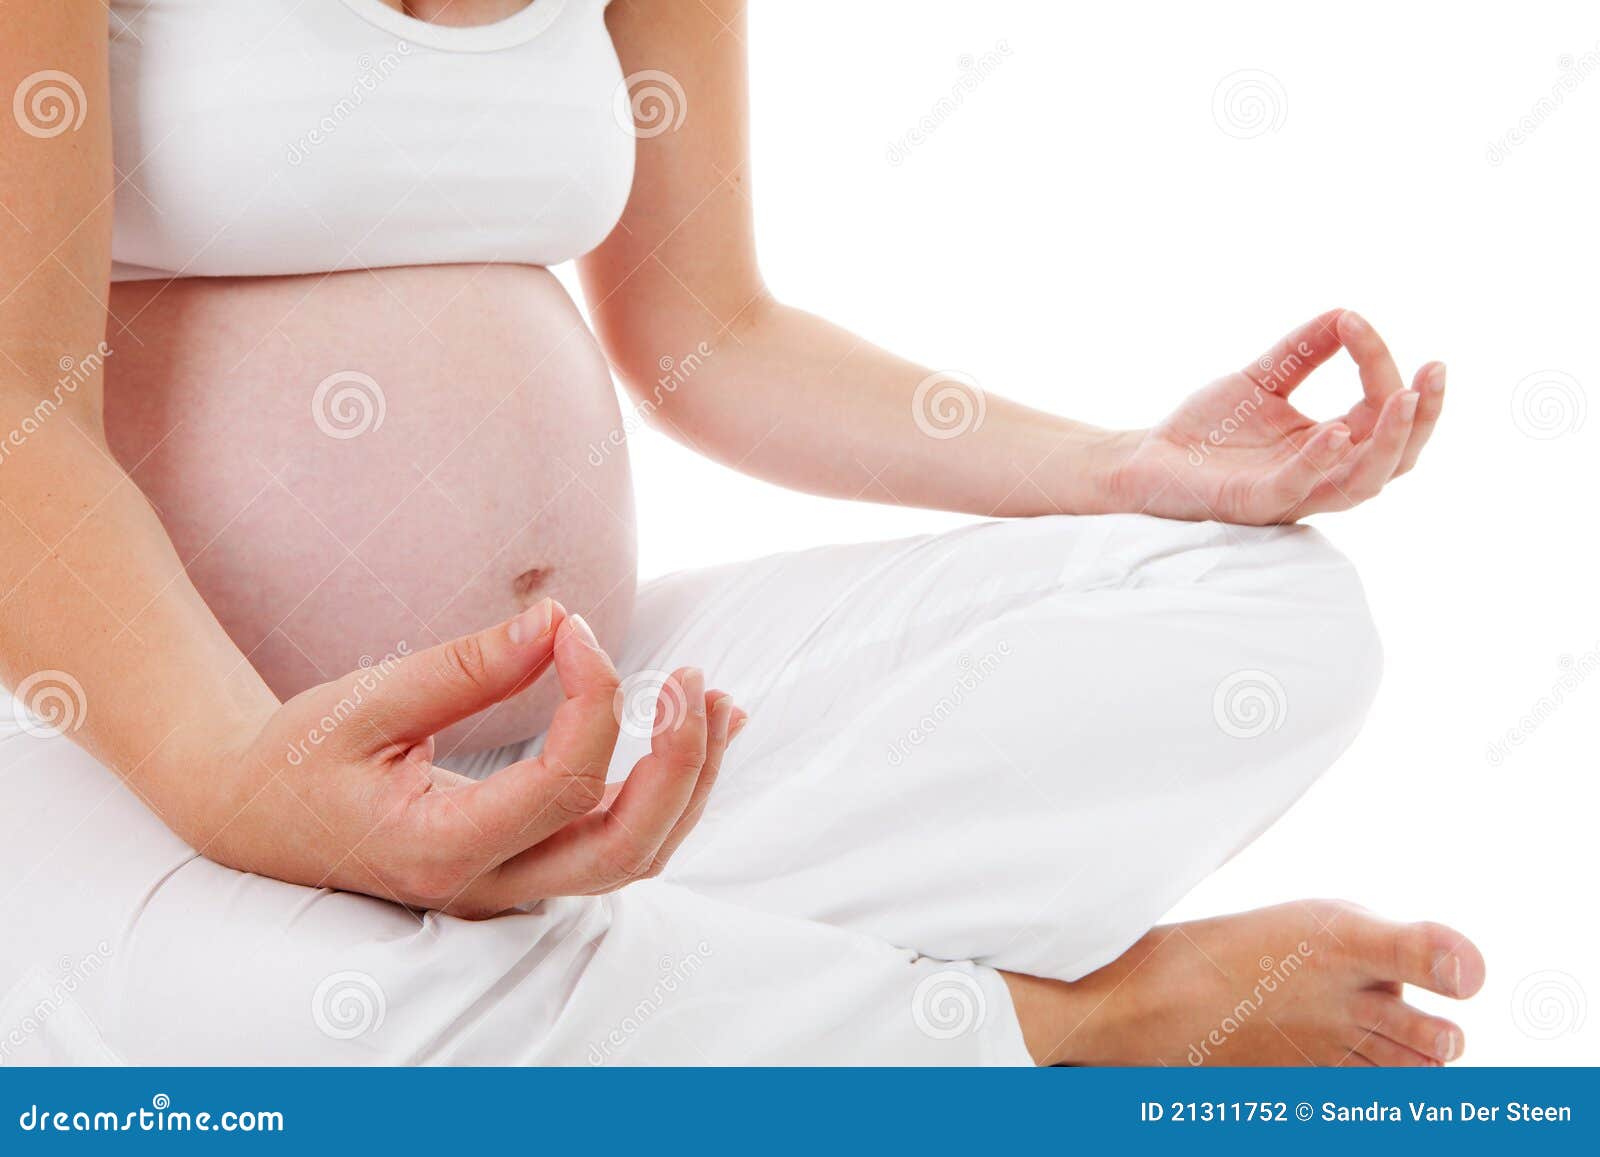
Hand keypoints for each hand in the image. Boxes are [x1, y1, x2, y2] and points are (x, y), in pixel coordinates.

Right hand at [199, 601, 741, 917]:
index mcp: (440, 848)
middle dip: (679, 764)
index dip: (594, 698)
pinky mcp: (526, 865)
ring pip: (635, 857)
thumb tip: (559, 619)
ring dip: (690, 783)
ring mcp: (513, 886)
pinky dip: (669, 792)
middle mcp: (488, 885)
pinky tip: (699, 732)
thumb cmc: (299, 757)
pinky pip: (618, 844)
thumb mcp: (365, 702)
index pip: (564, 785)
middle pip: (625, 848)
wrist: (254, 818)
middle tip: (692, 681)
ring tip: (716, 700)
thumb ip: (465, 667)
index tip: (574, 631)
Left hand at [1112, 309, 1444, 524]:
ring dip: (1389, 442)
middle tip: (1434, 372)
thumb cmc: (1206, 429)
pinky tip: (1334, 431)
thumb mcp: (1262, 380)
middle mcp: (1322, 474)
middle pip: (1396, 457)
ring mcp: (1292, 493)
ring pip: (1363, 483)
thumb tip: (1347, 312)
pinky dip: (1320, 462)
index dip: (1378, 365)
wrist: (1146, 457)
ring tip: (1404, 398)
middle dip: (1423, 417)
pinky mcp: (1256, 504)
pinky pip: (1300, 488)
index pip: (1378, 408)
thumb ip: (1303, 352)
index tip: (1356, 321)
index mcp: (1331, 445)